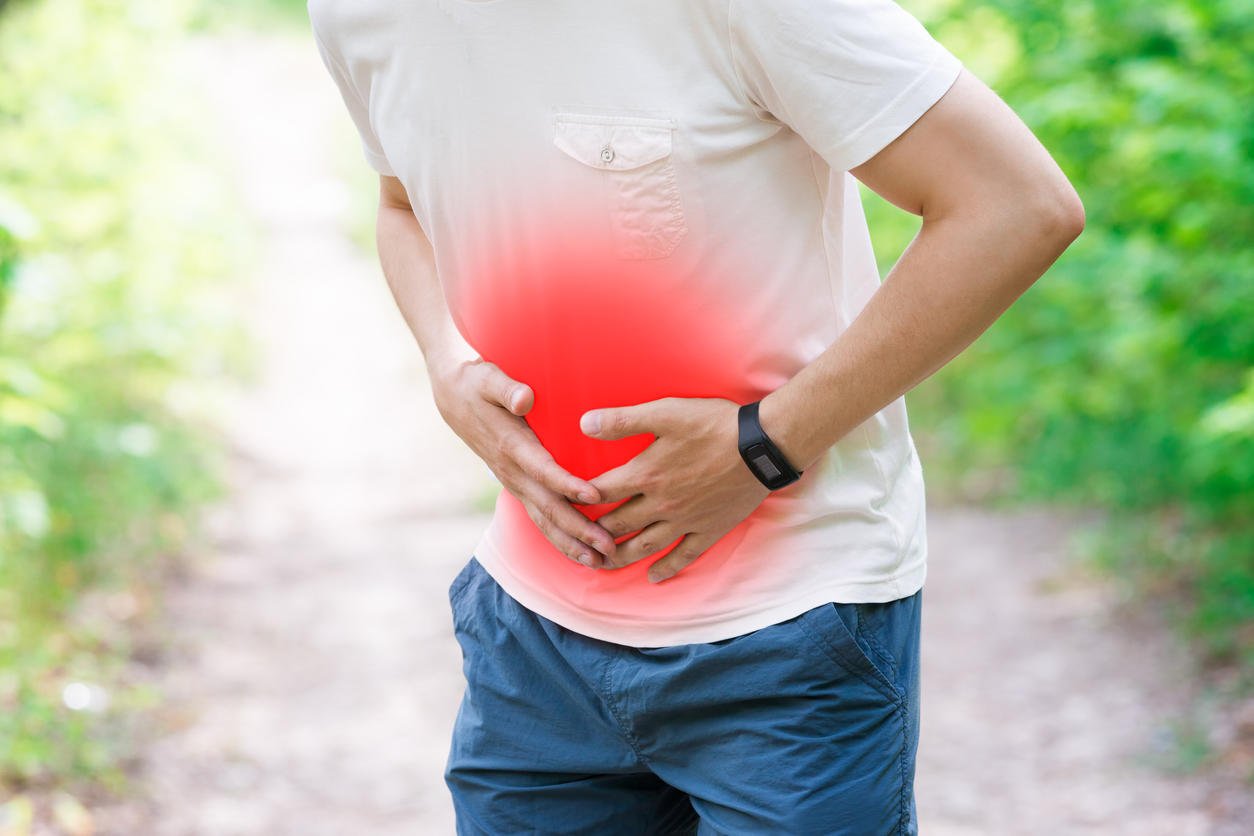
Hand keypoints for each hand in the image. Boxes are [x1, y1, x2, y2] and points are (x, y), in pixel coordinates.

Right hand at [430, 355, 616, 567]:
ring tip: (600, 561)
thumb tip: (524, 398)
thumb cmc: (476, 383)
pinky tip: (581, 553)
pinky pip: (539, 517)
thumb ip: (507, 388)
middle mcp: (512, 472)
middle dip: (578, 529)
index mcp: (511, 446)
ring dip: (571, 543)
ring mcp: (514, 483)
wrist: (453, 398)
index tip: (594, 496)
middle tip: (608, 546)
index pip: (542, 470)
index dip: (567, 485)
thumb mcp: (488, 378)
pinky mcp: (517, 486)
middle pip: (548, 507)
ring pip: (543, 520)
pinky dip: (559, 538)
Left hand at [582, 397, 771, 582]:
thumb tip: (584, 424)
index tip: (563, 504)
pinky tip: (653, 577)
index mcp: (646, 473)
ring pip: (645, 546)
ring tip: (603, 564)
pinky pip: (683, 556)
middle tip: (577, 540)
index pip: (601, 491)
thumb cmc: (714, 424)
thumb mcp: (666, 412)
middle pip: (617, 524)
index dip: (579, 498)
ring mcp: (685, 520)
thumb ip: (623, 420)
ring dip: (620, 557)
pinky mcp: (709, 529)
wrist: (763, 446)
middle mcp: (661, 503)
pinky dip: (666, 568)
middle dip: (594, 533)